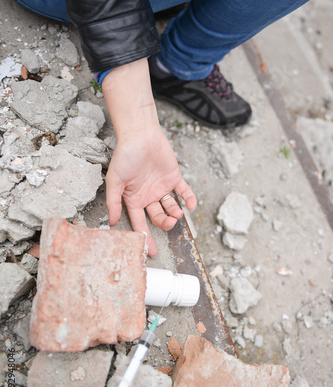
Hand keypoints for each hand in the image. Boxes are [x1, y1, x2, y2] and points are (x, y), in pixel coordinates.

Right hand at [102, 58, 195, 255]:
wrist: (141, 134)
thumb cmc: (125, 156)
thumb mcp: (115, 180)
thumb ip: (113, 201)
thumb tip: (111, 222)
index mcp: (133, 199)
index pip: (139, 223)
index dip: (145, 237)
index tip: (150, 252)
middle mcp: (148, 196)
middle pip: (157, 217)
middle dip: (164, 224)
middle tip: (169, 224)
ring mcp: (161, 187)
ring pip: (171, 207)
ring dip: (175, 213)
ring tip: (177, 214)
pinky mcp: (174, 177)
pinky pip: (184, 192)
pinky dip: (189, 199)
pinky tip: (191, 205)